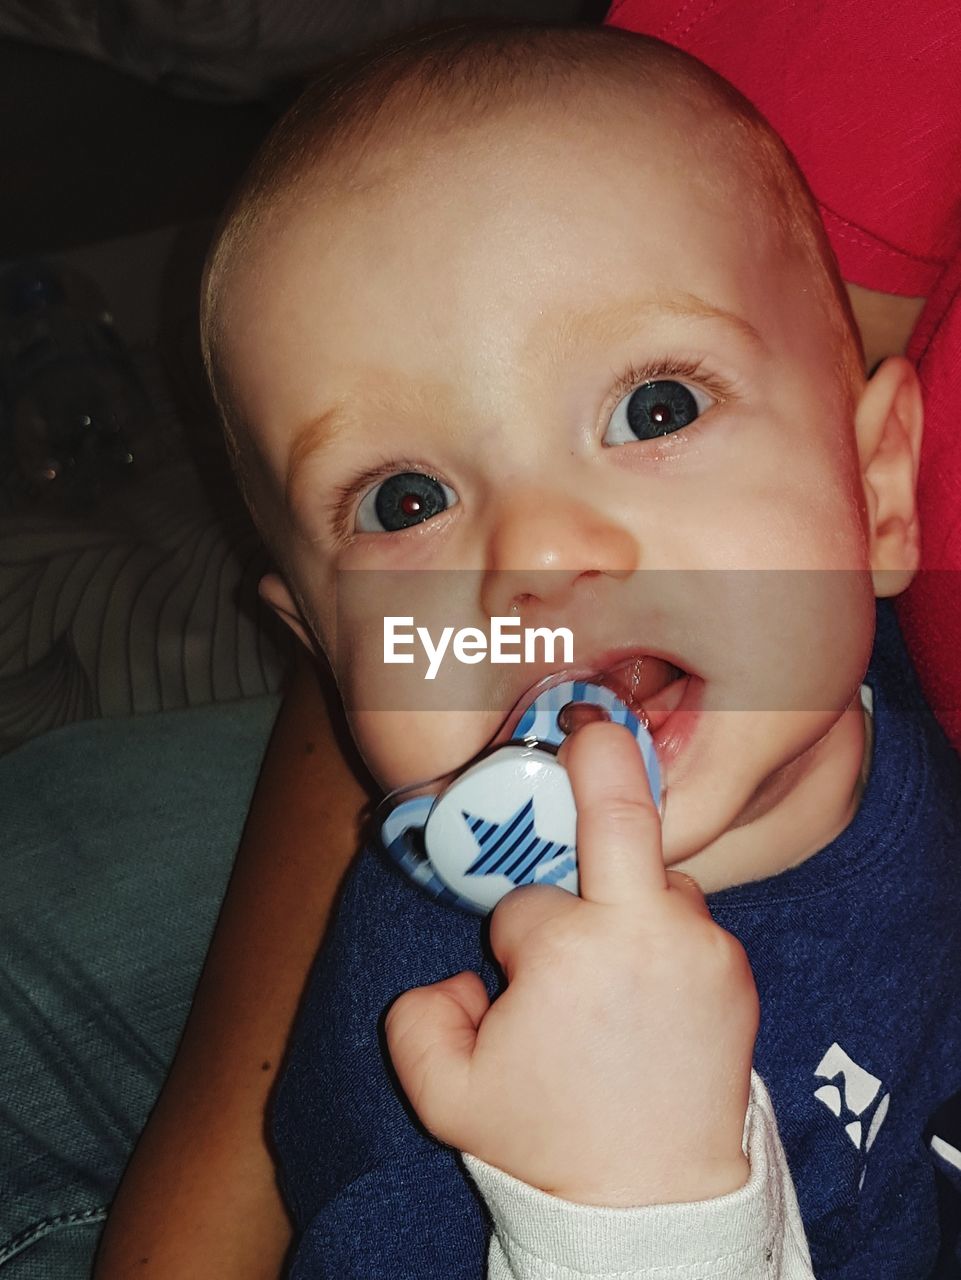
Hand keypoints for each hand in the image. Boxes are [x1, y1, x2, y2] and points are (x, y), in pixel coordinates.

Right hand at [385, 721, 757, 1206]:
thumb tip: (459, 976)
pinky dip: (663, 935)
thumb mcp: (443, 1095)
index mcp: (571, 952)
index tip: (513, 982)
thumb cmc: (549, 1146)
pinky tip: (650, 990)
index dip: (509, 938)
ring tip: (617, 970)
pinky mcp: (738, 970)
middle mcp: (647, 932)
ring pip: (651, 880)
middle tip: (590, 725)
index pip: (522, 902)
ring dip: (625, 900)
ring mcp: (704, 946)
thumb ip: (416, 1016)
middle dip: (600, 757)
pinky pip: (687, 922)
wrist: (653, 1206)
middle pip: (621, 814)